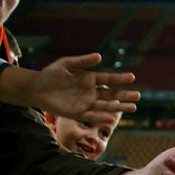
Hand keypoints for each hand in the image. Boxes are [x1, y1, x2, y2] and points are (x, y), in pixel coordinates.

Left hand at [0, 53, 139, 119]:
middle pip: (111, 94)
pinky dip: (100, 118)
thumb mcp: (66, 64)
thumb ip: (82, 61)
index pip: (108, 79)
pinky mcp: (77, 113)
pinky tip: (111, 118)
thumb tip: (99, 56)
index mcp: (90, 79)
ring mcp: (85, 103)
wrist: (36, 88)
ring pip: (106, 106)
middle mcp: (91, 92)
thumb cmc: (51, 74)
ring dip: (119, 107)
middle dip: (124, 95)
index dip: (119, 78)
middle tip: (138, 96)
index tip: (132, 77)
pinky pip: (91, 116)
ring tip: (133, 107)